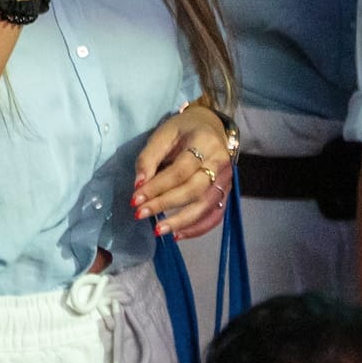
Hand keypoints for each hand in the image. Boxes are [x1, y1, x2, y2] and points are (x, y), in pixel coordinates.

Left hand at [132, 103, 233, 238]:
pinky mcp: (226, 192)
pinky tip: (177, 235)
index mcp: (205, 143)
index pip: (181, 170)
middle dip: (165, 204)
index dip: (157, 186)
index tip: (135, 198)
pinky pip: (215, 215)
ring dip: (181, 221)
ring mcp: (227, 180)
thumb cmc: (183, 130)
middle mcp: (220, 163)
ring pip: (206, 205)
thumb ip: (148, 158)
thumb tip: (138, 185)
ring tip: (158, 231)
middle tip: (140, 214)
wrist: (211, 127)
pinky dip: (198, 228)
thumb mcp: (163, 134)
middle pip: (194, 189)